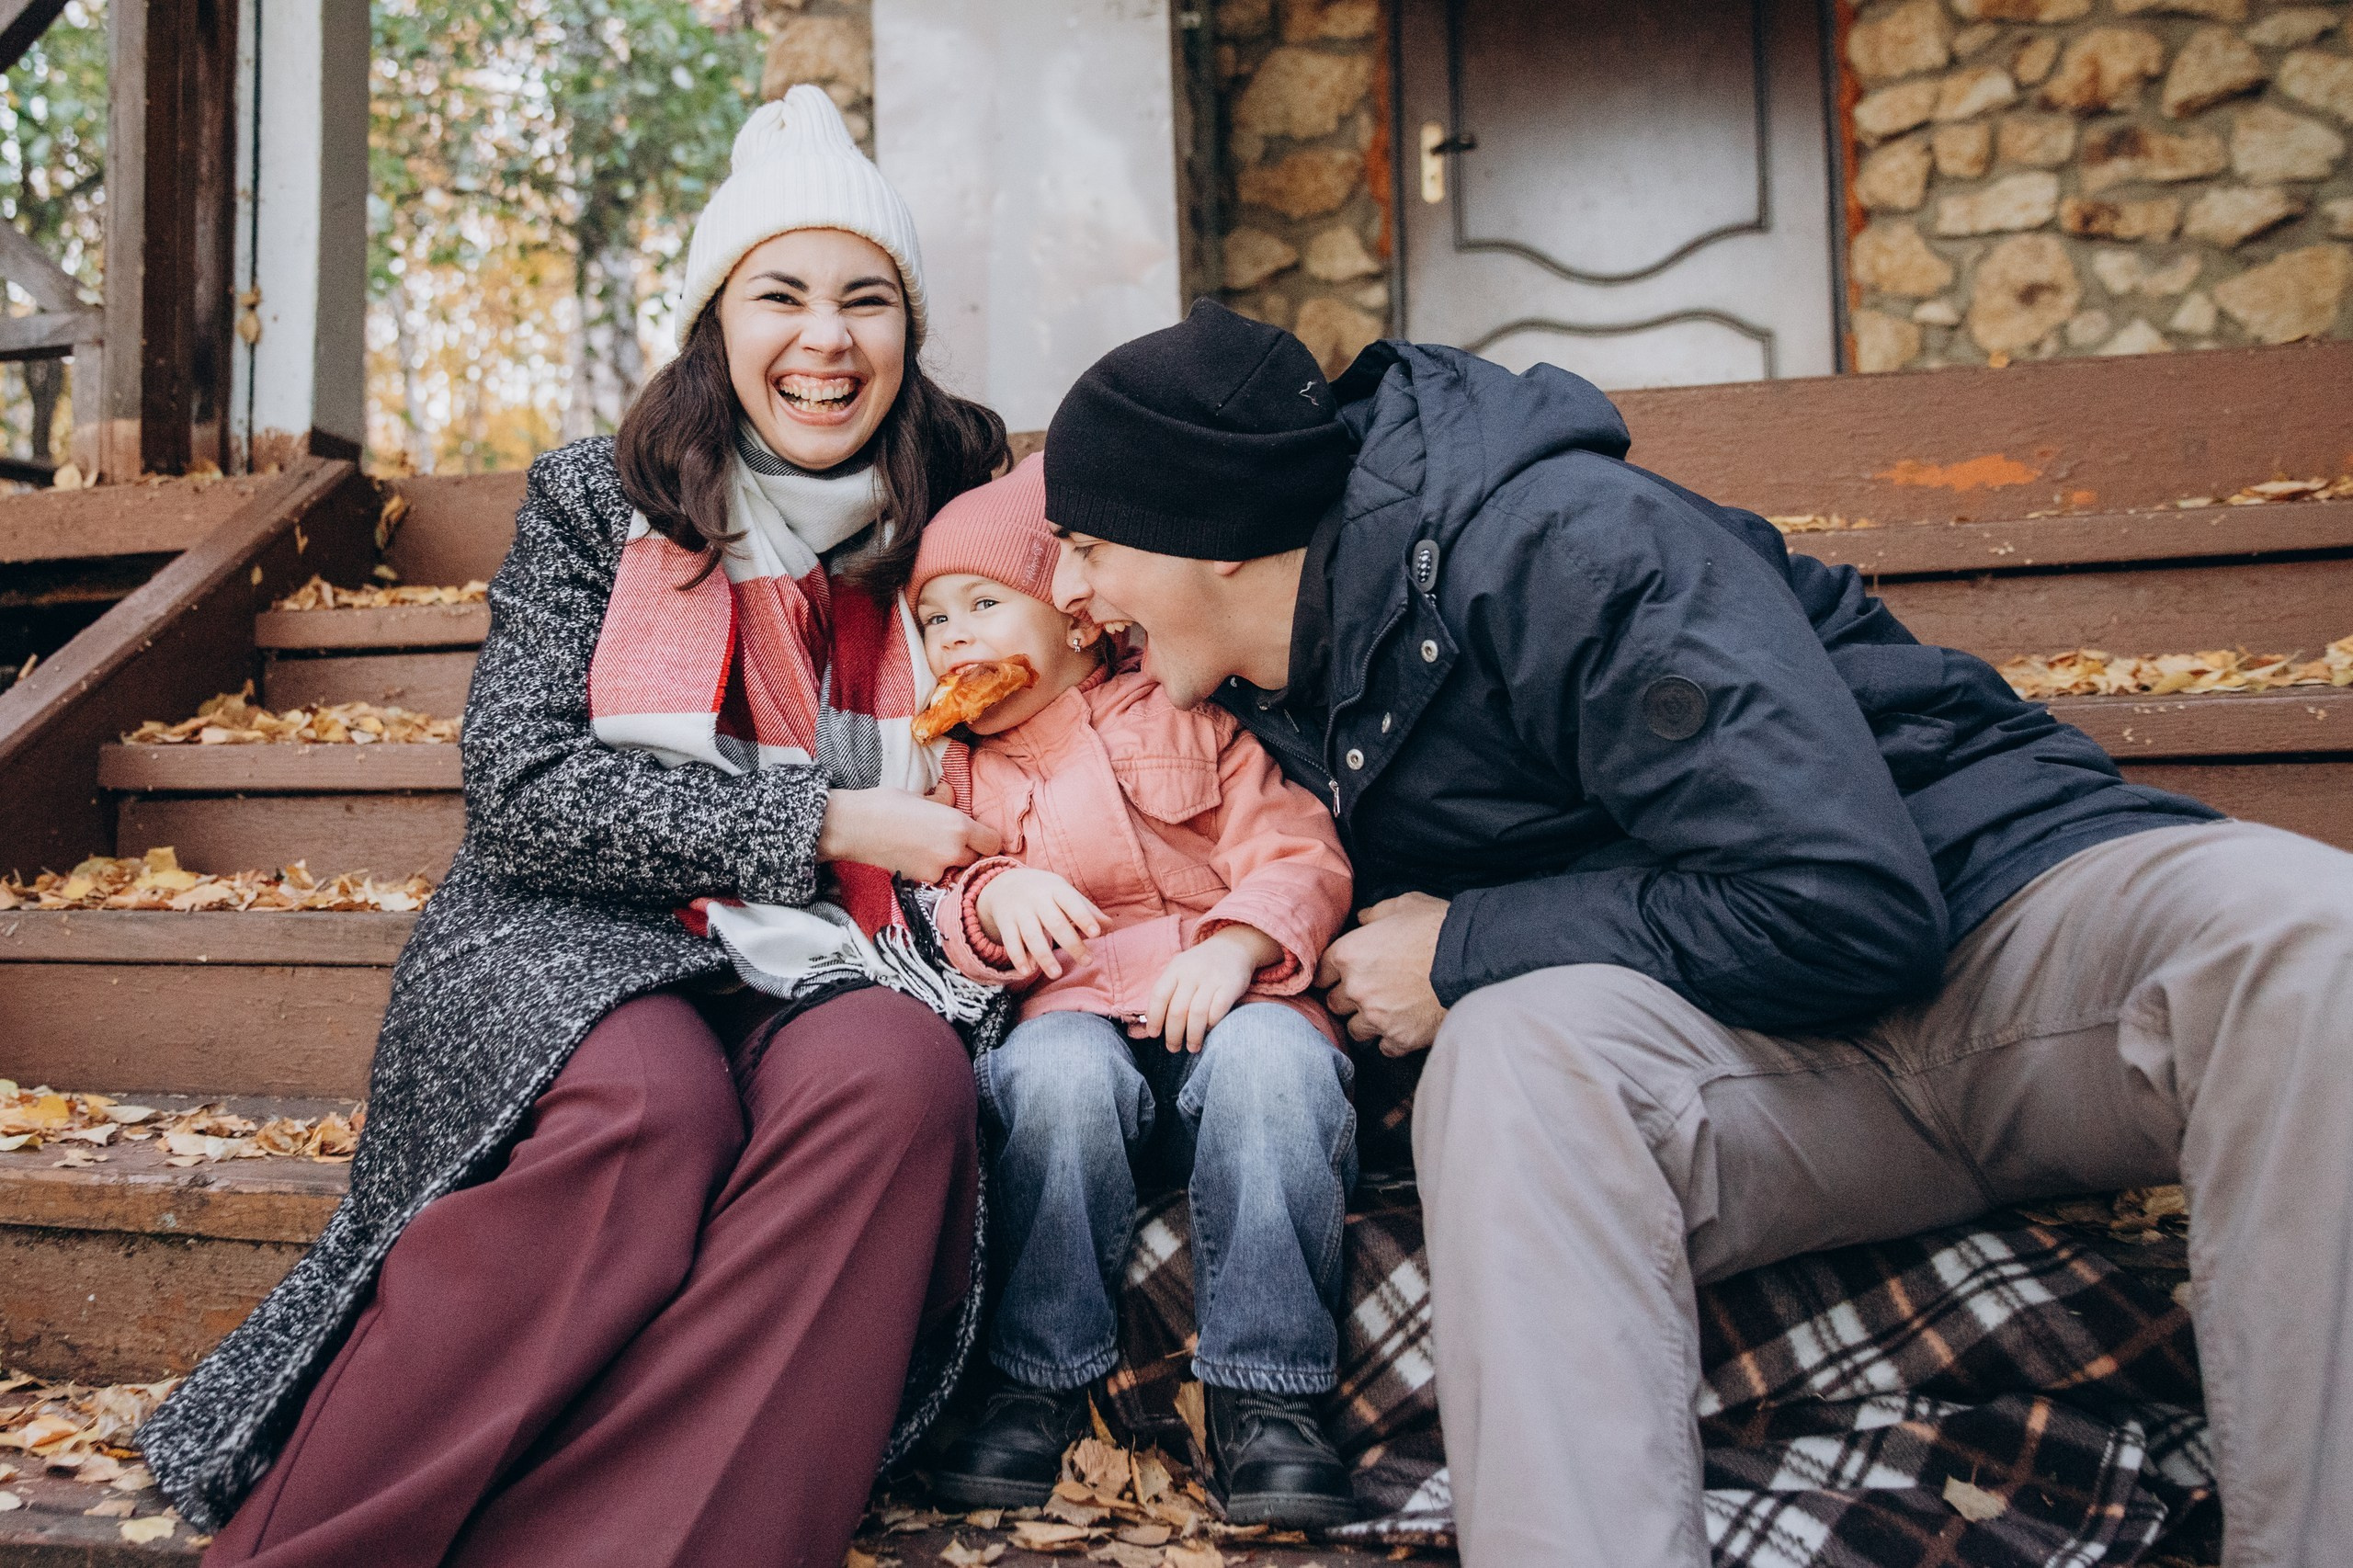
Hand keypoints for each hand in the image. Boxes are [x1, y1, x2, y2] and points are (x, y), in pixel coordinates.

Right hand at [816, 787, 1000, 882]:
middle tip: (951, 840)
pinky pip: (938, 876)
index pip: (993, 842)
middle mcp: (953, 850)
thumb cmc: (884, 805)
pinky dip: (933, 869)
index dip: (986, 839)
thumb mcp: (920, 796)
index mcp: (958, 825)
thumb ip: (942, 802)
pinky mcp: (921, 881)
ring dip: (951, 862)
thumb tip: (950, 796)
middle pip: (977, 858)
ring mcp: (938, 869)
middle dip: (969, 851)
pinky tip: (916, 855)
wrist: (853, 827)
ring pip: (957, 869)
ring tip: (930, 847)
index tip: (977, 835)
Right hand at [977, 868, 1105, 979]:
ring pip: (1032, 936)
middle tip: (1087, 962)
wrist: (1005, 884)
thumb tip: (1110, 926)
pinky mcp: (1005, 923)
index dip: (1083, 917)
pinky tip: (1028, 971)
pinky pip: (1011, 942)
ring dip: (1044, 956)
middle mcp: (1037, 899)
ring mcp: (1020, 911)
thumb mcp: (1065, 893)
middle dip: (1071, 944)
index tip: (1096, 933)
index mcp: (1056, 889)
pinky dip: (1018, 957)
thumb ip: (1086, 909)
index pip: (1071, 903)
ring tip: (1056, 974)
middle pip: (1054, 923)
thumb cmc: (1045, 892)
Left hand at [1143, 925, 1278, 1053]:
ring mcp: (1212, 978)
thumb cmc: (1201, 965)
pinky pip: (1218, 1011)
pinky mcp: (1231, 985)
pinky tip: (1208, 1031)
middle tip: (1173, 1048)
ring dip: (1193, 1036)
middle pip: (1178, 1010)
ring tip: (1192, 1048)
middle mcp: (1192, 973)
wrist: (1234, 946)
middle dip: (1173, 1034)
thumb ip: (1169, 990)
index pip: (1159, 995)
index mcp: (1176, 968)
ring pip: (1197, 1014)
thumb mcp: (1181, 968)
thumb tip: (1153, 1022)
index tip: (1154, 1034)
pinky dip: (1211, 1025)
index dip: (1154, 1018)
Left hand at [1317, 892, 1449, 1056]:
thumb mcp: (1404, 905)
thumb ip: (1375, 914)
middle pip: (1335, 1002)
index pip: (1320, 972)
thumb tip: (1363, 920)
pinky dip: (1391, 1039)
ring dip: (1366, 1021)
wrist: (1474, 960)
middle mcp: (1356, 989)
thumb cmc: (1438, 927)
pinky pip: (1384, 1047)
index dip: (1331, 973)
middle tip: (1370, 991)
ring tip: (1386, 1011)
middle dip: (1348, 997)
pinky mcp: (1400, 1038)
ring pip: (1355, 1029)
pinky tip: (1404, 1026)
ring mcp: (1377, 1017)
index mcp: (1349, 954)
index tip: (1340, 975)